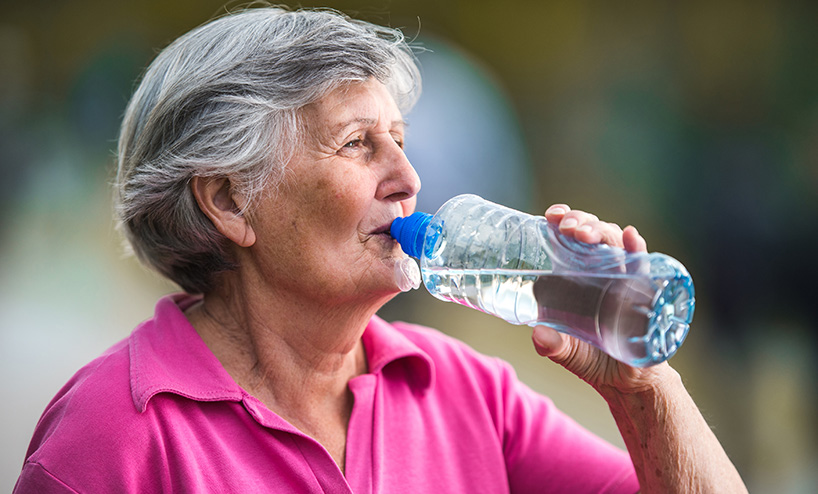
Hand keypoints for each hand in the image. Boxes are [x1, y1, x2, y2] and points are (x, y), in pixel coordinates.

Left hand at [531, 204, 671, 392]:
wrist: (625, 382)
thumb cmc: (592, 360)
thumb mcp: (566, 353)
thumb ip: (552, 345)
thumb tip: (538, 336)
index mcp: (577, 277)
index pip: (570, 239)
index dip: (562, 221)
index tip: (551, 216)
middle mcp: (600, 272)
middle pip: (592, 234)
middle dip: (580, 222)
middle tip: (567, 227)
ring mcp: (623, 279)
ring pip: (613, 243)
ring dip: (600, 231)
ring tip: (585, 233)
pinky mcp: (644, 292)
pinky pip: (642, 266)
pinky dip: (636, 249)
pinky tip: (630, 236)